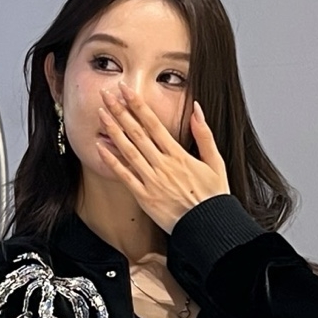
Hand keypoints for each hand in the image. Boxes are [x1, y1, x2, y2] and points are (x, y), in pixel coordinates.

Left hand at [97, 89, 228, 233]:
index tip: (126, 90)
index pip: (154, 123)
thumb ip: (204, 134)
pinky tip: (101, 147)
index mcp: (179, 155)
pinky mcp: (144, 197)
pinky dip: (112, 161)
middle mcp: (163, 165)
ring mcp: (152, 181)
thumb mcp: (215, 162)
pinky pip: (125, 176)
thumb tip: (197, 109)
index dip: (138, 105)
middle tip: (106, 94)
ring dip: (113, 131)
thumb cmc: (213, 196)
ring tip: (101, 114)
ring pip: (128, 151)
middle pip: (137, 133)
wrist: (209, 226)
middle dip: (120, 111)